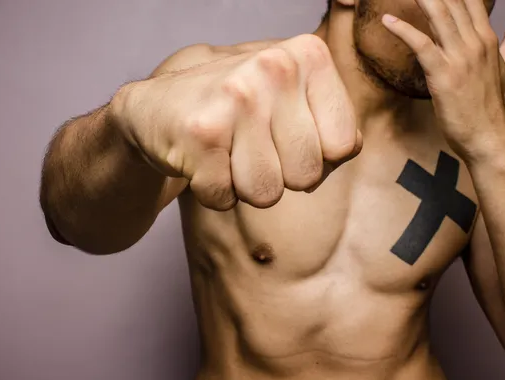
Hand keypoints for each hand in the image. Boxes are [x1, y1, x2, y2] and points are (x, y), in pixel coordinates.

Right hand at [116, 34, 360, 210]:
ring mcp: (237, 98)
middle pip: (308, 175)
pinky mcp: (201, 132)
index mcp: (308, 55)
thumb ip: (334, 122)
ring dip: (244, 186)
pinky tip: (203, 161)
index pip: (343, 146)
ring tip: (228, 153)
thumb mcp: (295, 98)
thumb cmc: (238, 109)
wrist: (161, 105)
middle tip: (252, 146)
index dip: (316, 157)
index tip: (288, 138)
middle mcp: (275, 67)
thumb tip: (343, 152)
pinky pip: (225, 198)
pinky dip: (213, 192)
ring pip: (267, 194)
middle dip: (280, 176)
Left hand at [381, 0, 504, 159]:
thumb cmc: (493, 107)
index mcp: (488, 39)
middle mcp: (475, 43)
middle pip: (453, 3)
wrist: (489, 138)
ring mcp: (460, 58)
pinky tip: (387, 21)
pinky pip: (420, 45)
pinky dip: (402, 31)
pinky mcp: (443, 74)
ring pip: (439, 17)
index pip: (471, 1)